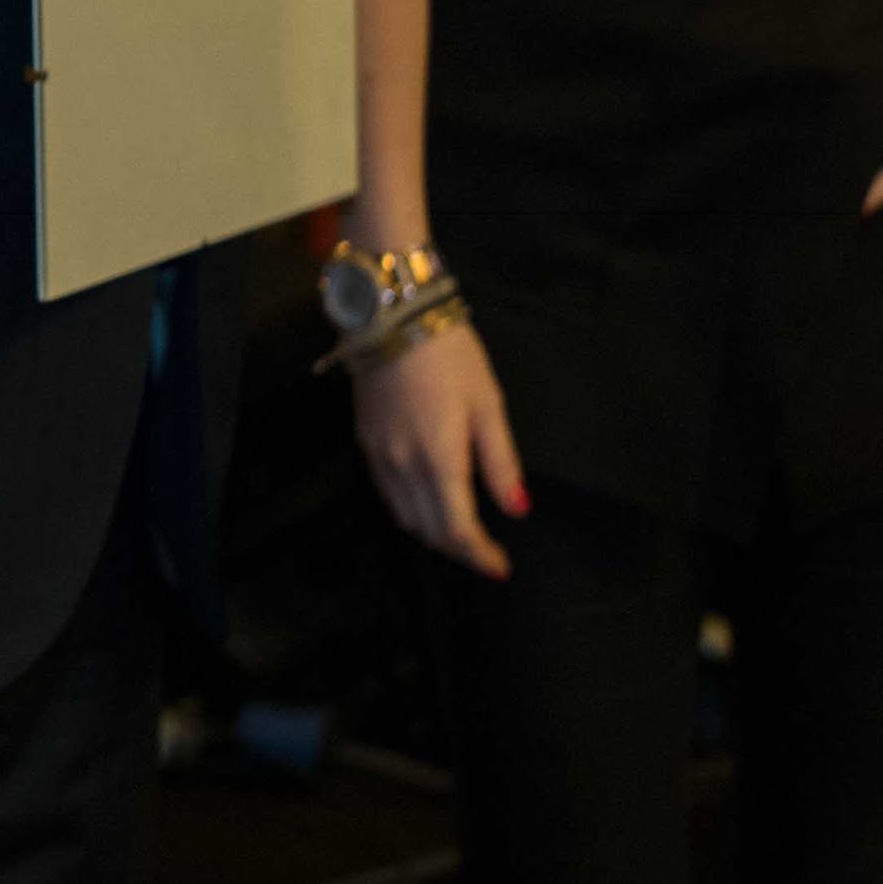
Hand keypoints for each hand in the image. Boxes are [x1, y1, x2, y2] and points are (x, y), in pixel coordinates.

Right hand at [350, 318, 525, 577]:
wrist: (391, 316)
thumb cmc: (450, 356)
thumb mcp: (488, 404)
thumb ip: (500, 462)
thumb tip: (517, 509)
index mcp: (440, 460)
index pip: (457, 529)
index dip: (480, 555)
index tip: (501, 567)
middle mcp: (404, 467)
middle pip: (429, 531)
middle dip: (459, 549)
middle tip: (487, 552)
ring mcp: (379, 456)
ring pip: (404, 517)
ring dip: (433, 533)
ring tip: (461, 532)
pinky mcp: (365, 442)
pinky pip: (388, 494)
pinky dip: (411, 510)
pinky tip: (429, 500)